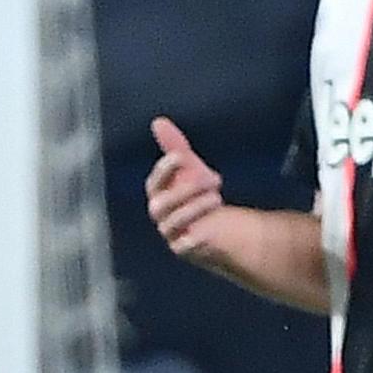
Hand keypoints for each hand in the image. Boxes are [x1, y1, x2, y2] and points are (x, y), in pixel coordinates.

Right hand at [145, 117, 227, 256]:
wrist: (216, 230)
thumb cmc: (198, 197)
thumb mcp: (190, 169)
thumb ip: (175, 146)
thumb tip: (158, 122)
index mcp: (158, 192)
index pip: (154, 181)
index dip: (165, 169)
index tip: (183, 157)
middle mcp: (160, 214)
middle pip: (162, 204)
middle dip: (186, 189)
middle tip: (213, 179)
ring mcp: (170, 233)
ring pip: (173, 223)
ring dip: (195, 208)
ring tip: (217, 197)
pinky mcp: (183, 250)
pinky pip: (184, 246)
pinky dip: (195, 237)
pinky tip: (210, 228)